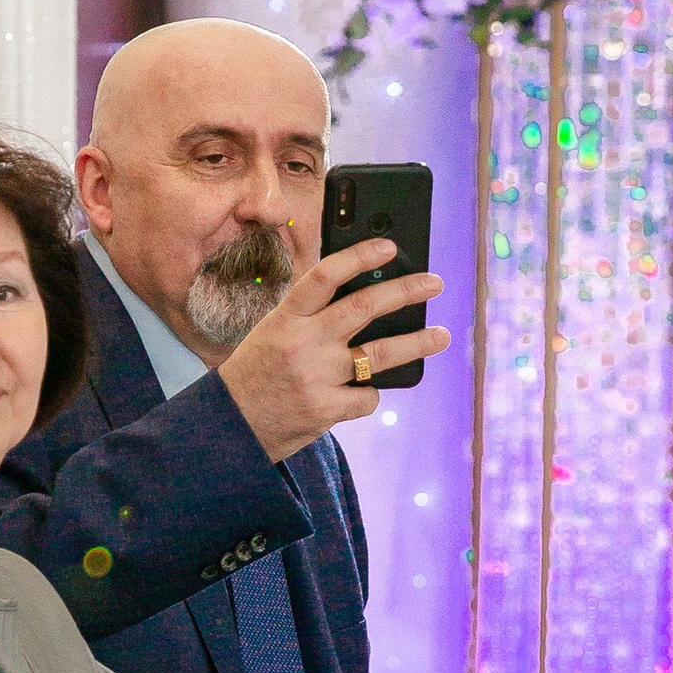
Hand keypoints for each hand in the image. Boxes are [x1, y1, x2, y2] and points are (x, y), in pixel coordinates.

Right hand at [214, 243, 446, 463]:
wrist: (231, 426)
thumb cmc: (256, 373)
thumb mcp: (273, 333)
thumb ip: (311, 317)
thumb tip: (367, 298)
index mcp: (286, 318)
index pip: (326, 276)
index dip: (359, 256)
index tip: (388, 247)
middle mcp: (303, 343)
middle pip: (364, 307)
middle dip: (405, 291)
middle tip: (434, 283)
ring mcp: (317, 377)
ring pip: (380, 353)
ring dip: (417, 342)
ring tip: (441, 335)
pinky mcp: (326, 409)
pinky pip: (367, 396)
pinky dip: (369, 394)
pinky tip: (359, 394)